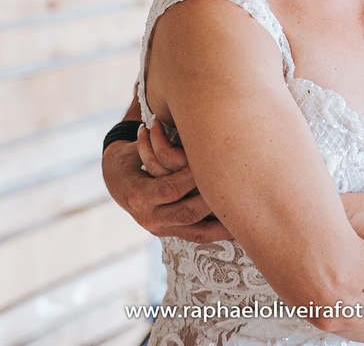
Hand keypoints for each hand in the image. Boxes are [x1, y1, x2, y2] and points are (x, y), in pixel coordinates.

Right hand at [100, 120, 229, 241]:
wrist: (116, 177)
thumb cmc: (133, 155)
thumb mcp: (139, 147)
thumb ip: (161, 145)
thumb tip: (194, 126)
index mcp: (138, 194)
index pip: (170, 188)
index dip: (192, 176)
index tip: (214, 162)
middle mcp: (148, 216)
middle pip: (187, 211)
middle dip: (213, 199)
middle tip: (239, 185)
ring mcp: (160, 228)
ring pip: (197, 228)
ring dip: (222, 218)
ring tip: (246, 208)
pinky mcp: (171, 233)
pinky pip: (199, 236)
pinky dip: (219, 231)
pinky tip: (240, 226)